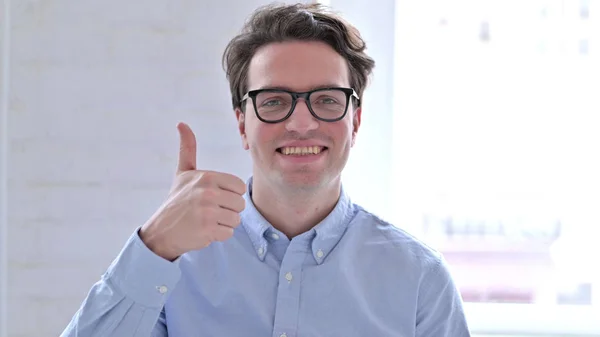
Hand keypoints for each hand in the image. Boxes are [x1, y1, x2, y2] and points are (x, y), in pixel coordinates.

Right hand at [139, 122, 245, 260]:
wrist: (161, 230)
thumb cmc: (177, 200)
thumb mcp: (183, 173)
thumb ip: (187, 149)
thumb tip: (181, 123)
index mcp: (207, 177)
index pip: (239, 187)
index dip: (229, 194)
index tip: (214, 197)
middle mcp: (208, 193)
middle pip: (240, 204)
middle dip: (228, 210)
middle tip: (209, 211)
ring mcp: (208, 212)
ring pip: (236, 219)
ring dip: (224, 223)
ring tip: (207, 220)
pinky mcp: (208, 230)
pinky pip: (229, 233)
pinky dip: (219, 235)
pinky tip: (204, 231)